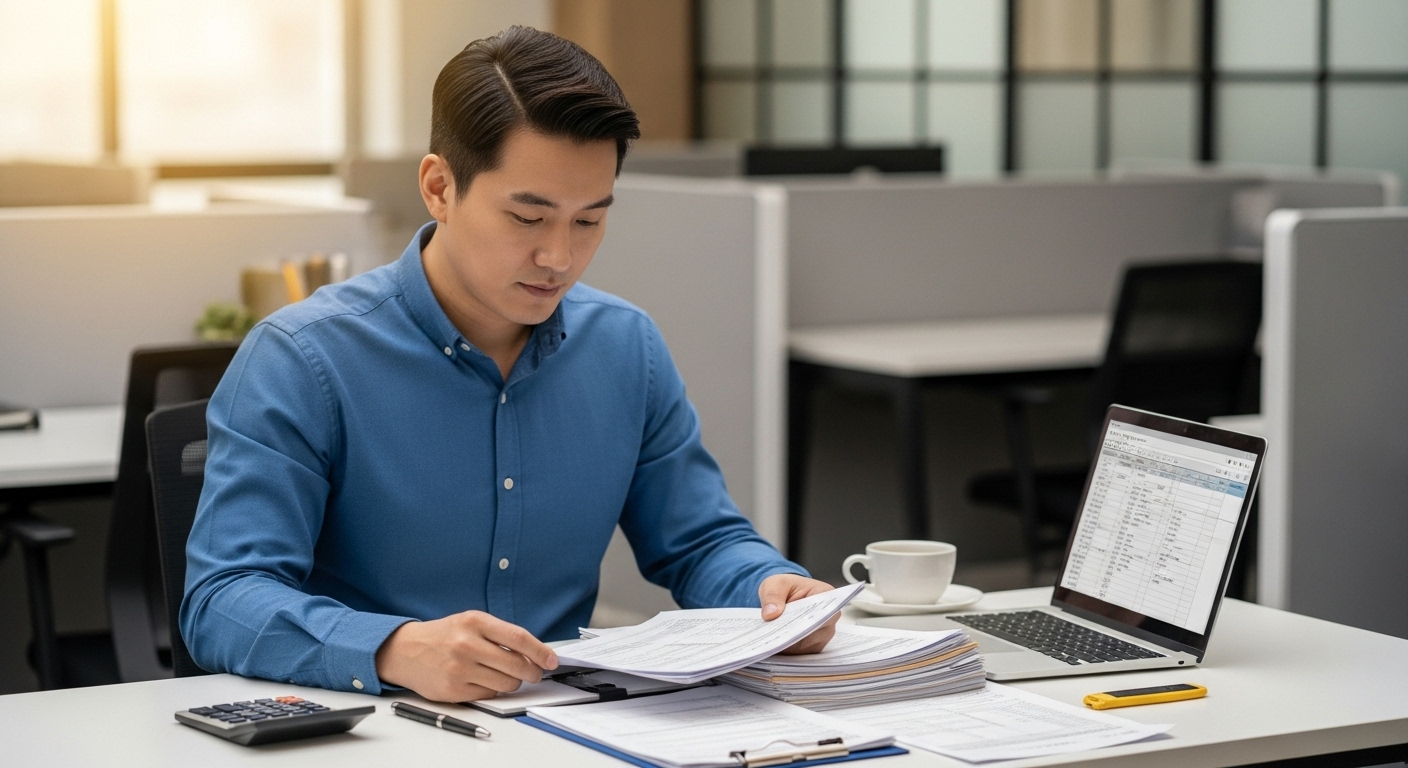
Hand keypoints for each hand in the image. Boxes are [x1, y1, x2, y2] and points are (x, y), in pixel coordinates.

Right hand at [374, 610, 558, 701]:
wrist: (405, 651)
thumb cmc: (444, 635)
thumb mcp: (470, 623)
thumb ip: (500, 635)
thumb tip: (535, 653)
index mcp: (475, 622)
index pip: (518, 638)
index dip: (540, 651)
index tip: (552, 660)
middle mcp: (467, 645)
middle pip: (516, 665)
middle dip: (533, 672)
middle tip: (535, 673)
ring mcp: (459, 669)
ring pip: (506, 684)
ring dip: (513, 682)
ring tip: (503, 675)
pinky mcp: (453, 690)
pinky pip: (489, 695)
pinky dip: (493, 690)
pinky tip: (483, 681)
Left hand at [759, 573, 837, 654]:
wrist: (785, 596)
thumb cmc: (785, 587)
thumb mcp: (775, 584)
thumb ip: (772, 595)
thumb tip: (770, 614)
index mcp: (825, 596)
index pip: (823, 612)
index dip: (808, 622)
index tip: (792, 628)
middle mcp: (829, 618)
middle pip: (813, 633)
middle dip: (792, 636)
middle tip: (772, 639)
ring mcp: (822, 635)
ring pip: (806, 647)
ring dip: (787, 646)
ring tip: (768, 643)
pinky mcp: (813, 647)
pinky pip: (800, 653)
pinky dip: (785, 651)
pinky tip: (772, 647)